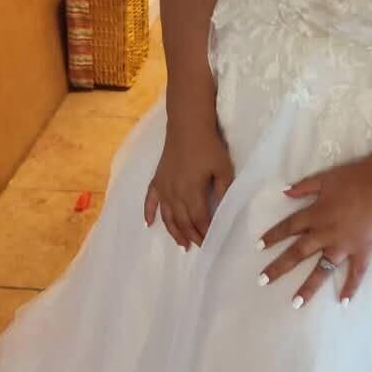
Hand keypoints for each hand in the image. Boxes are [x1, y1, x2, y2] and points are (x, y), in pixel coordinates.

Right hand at [144, 120, 234, 249]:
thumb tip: (223, 211)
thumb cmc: (209, 146)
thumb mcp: (223, 169)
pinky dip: (148, 213)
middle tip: (199, 246)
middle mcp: (175, 194)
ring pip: (167, 216)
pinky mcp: (157, 179)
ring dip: (173, 232)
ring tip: (182, 244)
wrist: (188, 125)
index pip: (199, 219)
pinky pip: (150, 200)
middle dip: (191, 236)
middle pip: (182, 221)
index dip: (205, 232)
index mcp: (192, 192)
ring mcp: (163, 187)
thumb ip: (223, 191)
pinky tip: (148, 224)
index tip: (212, 241)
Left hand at [256, 156, 371, 306]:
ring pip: (322, 269)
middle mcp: (325, 234)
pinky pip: (355, 273)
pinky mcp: (362, 251)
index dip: (273, 236)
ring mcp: (344, 245)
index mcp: (315, 214)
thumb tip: (284, 191)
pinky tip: (343, 302)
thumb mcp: (325, 178)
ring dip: (308, 287)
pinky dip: (350, 287)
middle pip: (298, 253)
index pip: (289, 227)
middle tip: (263, 281)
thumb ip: (304, 187)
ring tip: (295, 303)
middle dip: (279, 267)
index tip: (258, 247)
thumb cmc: (355, 178)